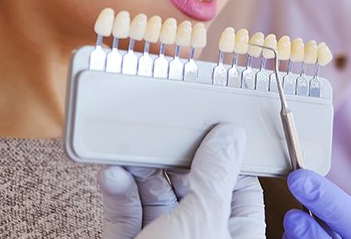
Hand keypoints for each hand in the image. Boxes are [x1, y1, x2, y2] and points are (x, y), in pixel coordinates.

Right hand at [98, 123, 264, 238]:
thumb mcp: (204, 221)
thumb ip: (214, 176)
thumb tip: (230, 135)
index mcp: (234, 235)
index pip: (239, 186)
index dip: (224, 154)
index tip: (208, 123)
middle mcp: (201, 237)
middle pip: (191, 187)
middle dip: (172, 158)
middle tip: (159, 130)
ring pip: (154, 197)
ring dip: (139, 171)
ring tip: (128, 150)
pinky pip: (126, 215)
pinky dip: (118, 194)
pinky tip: (112, 175)